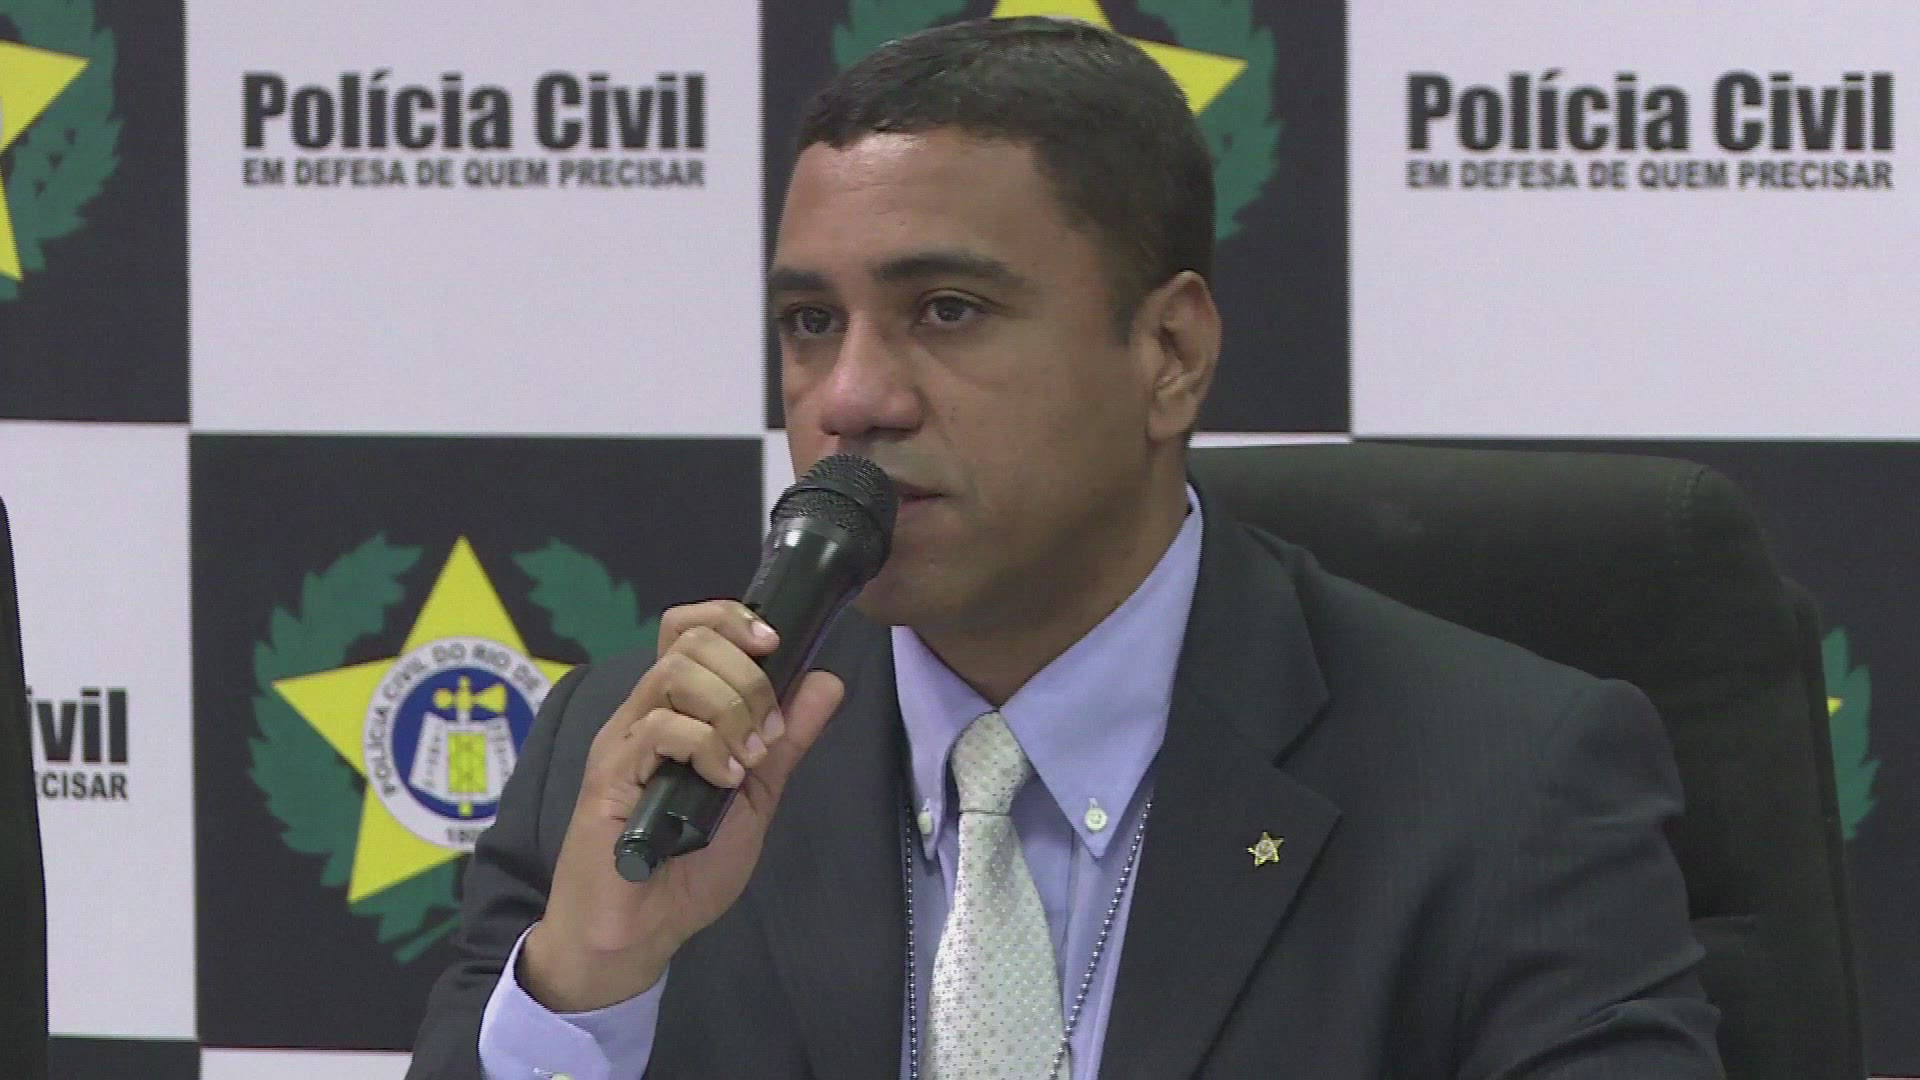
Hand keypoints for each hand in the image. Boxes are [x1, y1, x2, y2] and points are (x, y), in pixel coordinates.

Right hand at [518, 599, 844, 1011]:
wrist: (638, 933)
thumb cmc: (688, 869)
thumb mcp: (756, 797)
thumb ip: (788, 741)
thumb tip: (827, 680)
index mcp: (675, 711)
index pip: (687, 628)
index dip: (731, 619)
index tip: (776, 644)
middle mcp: (643, 714)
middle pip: (687, 640)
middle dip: (748, 675)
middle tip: (770, 731)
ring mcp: (623, 741)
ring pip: (674, 673)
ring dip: (730, 707)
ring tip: (749, 758)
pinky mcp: (609, 774)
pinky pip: (659, 728)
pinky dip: (706, 746)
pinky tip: (725, 780)